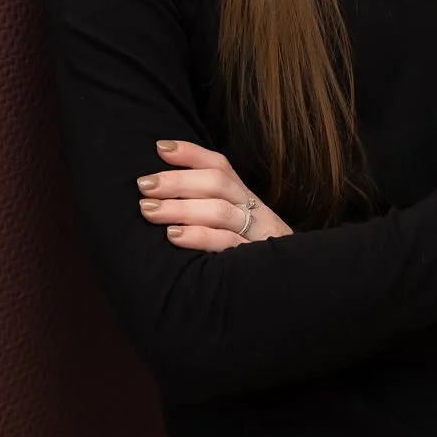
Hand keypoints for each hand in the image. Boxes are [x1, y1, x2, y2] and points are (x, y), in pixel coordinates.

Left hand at [137, 139, 292, 250]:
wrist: (292, 287)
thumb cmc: (252, 256)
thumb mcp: (237, 227)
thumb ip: (210, 208)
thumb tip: (163, 192)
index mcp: (246, 199)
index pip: (220, 167)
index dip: (191, 154)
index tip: (160, 148)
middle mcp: (254, 212)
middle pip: (217, 184)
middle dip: (177, 181)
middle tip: (144, 185)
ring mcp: (257, 236)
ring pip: (220, 211)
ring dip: (180, 208)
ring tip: (149, 210)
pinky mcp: (253, 261)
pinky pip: (227, 243)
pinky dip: (199, 236)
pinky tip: (174, 236)